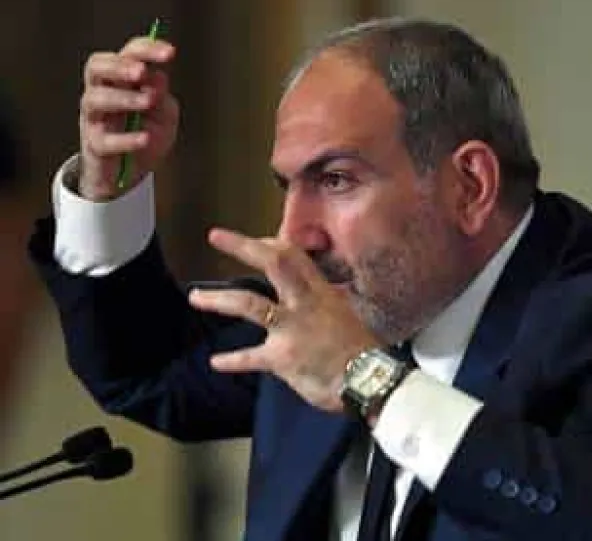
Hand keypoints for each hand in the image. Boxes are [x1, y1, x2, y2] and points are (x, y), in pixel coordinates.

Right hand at [78, 37, 178, 200]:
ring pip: (95, 99)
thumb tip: (158, 77)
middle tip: (142, 72)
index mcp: (122, 81)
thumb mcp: (165, 116)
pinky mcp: (95, 146)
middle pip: (96, 67)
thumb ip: (162, 97)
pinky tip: (145, 138)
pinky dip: (126, 139)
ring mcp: (95, 119)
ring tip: (148, 102)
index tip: (170, 53)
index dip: (147, 50)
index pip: (128, 55)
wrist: (132, 175)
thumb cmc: (147, 136)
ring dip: (123, 98)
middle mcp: (103, 93)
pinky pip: (104, 140)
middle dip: (119, 66)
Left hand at [188, 228, 381, 412]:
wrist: (369, 379)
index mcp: (320, 292)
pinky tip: (216, 361)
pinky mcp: (282, 357)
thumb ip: (326, 303)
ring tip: (196, 297)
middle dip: (243, 247)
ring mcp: (291, 328)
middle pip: (273, 264)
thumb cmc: (362, 350)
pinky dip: (232, 360)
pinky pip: (251, 358)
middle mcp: (304, 303)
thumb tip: (318, 295)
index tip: (256, 240)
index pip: (294, 255)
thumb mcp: (346, 315)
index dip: (270, 243)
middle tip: (217, 236)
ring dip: (218, 300)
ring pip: (249, 304)